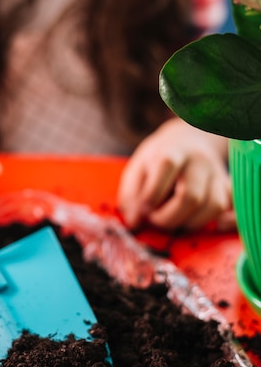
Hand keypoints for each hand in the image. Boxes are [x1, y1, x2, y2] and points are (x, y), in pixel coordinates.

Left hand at [117, 118, 234, 231]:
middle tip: (155, 220)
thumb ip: (132, 196)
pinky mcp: (228, 186)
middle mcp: (198, 161)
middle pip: (191, 196)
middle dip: (169, 218)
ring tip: (175, 221)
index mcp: (172, 152)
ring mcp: (216, 173)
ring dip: (190, 223)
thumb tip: (135, 223)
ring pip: (213, 205)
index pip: (167, 166)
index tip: (143, 210)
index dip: (152, 195)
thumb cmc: (157, 161)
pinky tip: (209, 224)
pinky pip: (234, 206)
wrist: (187, 142)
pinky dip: (224, 221)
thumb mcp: (136, 171)